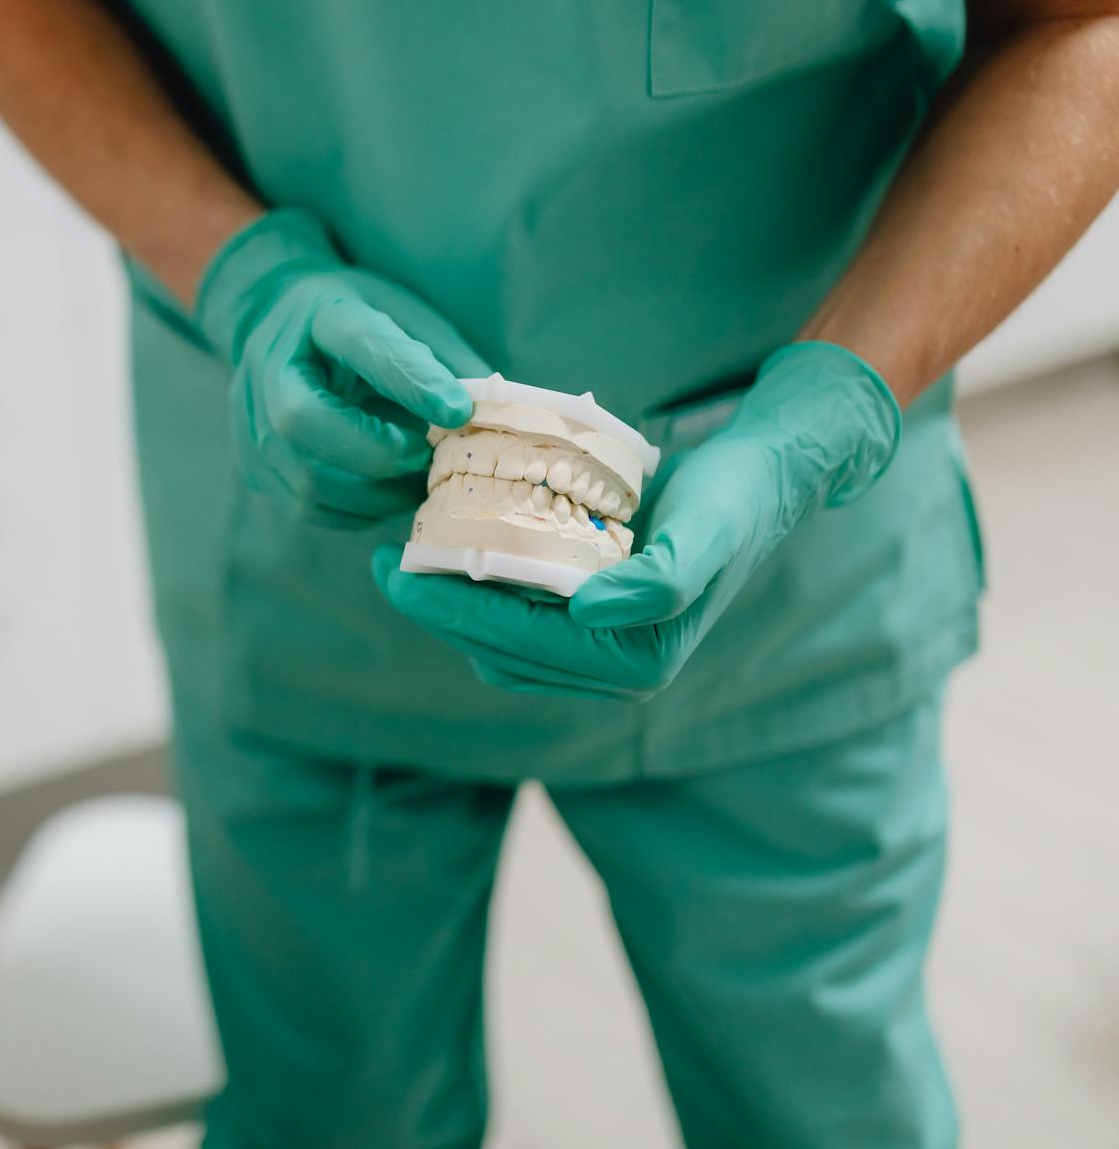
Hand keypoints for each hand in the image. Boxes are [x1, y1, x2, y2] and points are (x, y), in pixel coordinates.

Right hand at [196, 209, 490, 526]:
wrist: (278, 318)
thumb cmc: (358, 318)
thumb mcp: (405, 314)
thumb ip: (447, 360)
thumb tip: (499, 413)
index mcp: (319, 313)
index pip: (360, 343)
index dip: (410, 379)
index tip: (459, 410)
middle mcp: (269, 365)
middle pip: (302, 421)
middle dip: (376, 451)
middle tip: (427, 457)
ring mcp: (249, 419)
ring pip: (305, 478)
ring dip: (373, 492)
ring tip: (415, 479)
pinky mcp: (252, 464)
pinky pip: (306, 506)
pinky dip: (356, 509)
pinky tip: (384, 491)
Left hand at [371, 342, 902, 698]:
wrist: (766, 477)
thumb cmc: (735, 499)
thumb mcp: (707, 529)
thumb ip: (660, 578)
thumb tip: (588, 612)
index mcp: (638, 661)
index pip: (514, 643)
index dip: (447, 611)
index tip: (395, 571)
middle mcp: (619, 671)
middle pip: (496, 649)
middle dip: (435, 609)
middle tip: (382, 560)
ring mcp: (605, 652)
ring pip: (499, 644)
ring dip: (452, 605)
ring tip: (408, 555)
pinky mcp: (594, 625)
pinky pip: (517, 625)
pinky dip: (480, 595)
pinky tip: (454, 550)